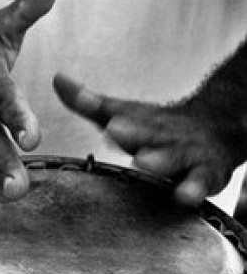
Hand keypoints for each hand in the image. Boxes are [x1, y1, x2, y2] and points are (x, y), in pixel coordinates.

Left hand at [54, 74, 245, 205]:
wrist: (216, 129)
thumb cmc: (155, 128)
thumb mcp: (123, 113)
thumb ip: (90, 103)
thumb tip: (57, 78)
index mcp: (139, 120)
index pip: (119, 113)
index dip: (103, 109)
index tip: (92, 110)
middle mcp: (162, 134)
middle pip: (147, 131)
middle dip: (132, 130)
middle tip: (115, 128)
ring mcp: (185, 153)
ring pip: (173, 156)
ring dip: (159, 159)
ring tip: (144, 161)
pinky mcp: (205, 174)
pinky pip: (200, 182)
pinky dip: (193, 188)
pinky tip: (184, 195)